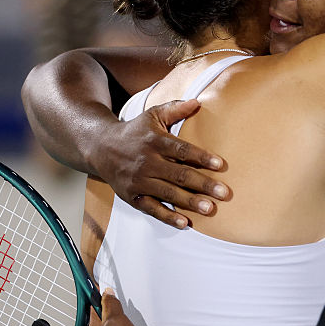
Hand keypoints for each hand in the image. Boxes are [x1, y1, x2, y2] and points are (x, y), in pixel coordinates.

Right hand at [96, 99, 231, 227]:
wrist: (100, 147)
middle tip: (224, 193)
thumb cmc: (134, 132)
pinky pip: (152, 208)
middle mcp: (147, 162)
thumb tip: (198, 102)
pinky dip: (168, 216)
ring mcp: (139, 181)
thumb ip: (175, 108)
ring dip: (190, 202)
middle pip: (179, 174)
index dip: (201, 157)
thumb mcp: (152, 115)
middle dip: (203, 184)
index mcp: (155, 141)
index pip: (181, 150)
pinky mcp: (132, 196)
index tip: (221, 165)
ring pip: (168, 193)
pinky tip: (185, 223)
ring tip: (210, 209)